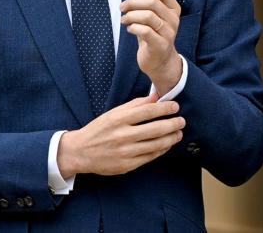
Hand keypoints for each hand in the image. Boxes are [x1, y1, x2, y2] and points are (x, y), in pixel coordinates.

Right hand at [57, 94, 184, 176]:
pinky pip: (150, 156)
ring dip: (171, 138)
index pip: (148, 111)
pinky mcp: (127, 165)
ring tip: (178, 133)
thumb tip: (156, 96)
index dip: (165, 108)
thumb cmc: (99, 129)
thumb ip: (135, 104)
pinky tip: (167, 144)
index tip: (175, 106)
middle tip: (182, 121)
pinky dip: (162, 149)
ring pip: (156, 144)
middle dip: (173, 124)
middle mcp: (122, 136)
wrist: (80, 152)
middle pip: (155, 129)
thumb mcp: (114, 113)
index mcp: (119, 119)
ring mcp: (125, 152)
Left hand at [120, 0, 182, 94]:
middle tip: (122, 7)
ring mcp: (169, 33)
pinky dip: (133, 27)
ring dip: (131, 15)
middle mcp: (174, 19)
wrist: (161, 61)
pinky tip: (130, 29)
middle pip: (152, 2)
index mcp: (173, 8)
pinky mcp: (160, 45)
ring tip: (124, 20)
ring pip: (148, 16)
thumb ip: (147, 3)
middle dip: (132, 2)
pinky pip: (145, 31)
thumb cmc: (154, 35)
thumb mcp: (154, 16)